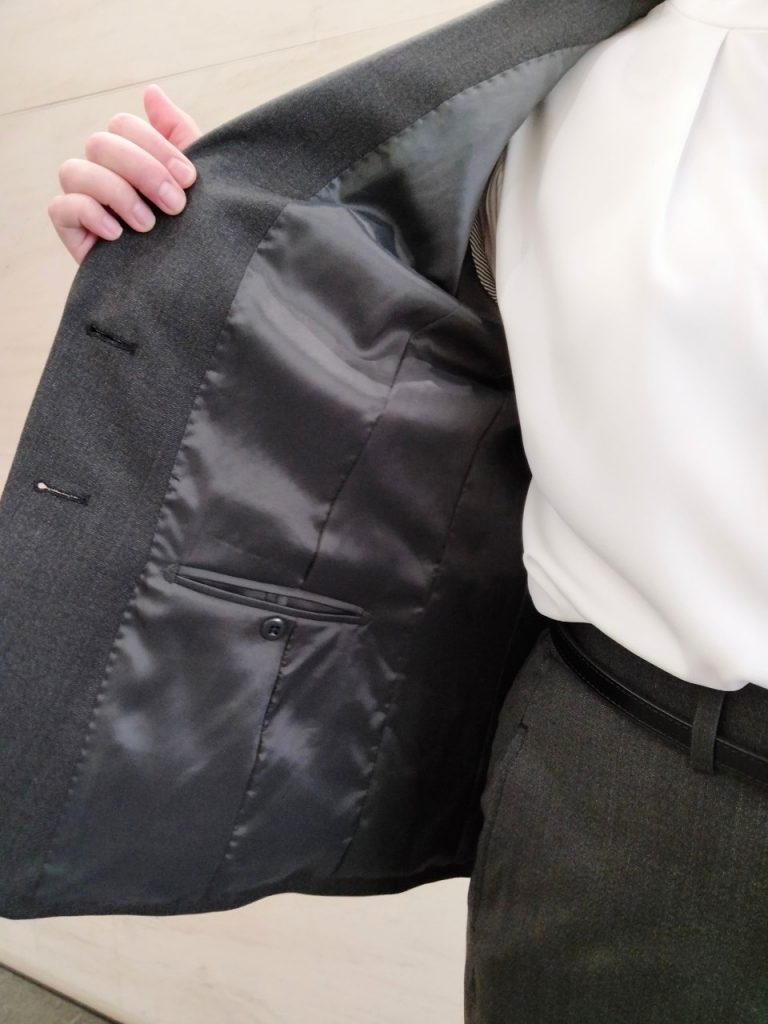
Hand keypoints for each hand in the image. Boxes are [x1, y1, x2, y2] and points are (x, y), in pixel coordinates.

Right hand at [48, 83, 202, 264]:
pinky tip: (118, 235)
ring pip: (75, 170)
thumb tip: (152, 92)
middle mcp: (102, 170)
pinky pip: (61, 207)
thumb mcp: (197, 181)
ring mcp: (84, 197)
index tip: (190, 179)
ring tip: (149, 226)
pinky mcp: (71, 228)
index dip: (157, 146)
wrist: (187, 281)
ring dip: (117, 194)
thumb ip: (179, 134)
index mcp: (130, 153)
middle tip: (176, 205)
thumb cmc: (192, 227)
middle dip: (143, 171)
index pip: (124, 125)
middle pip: (101, 144)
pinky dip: (90, 215)